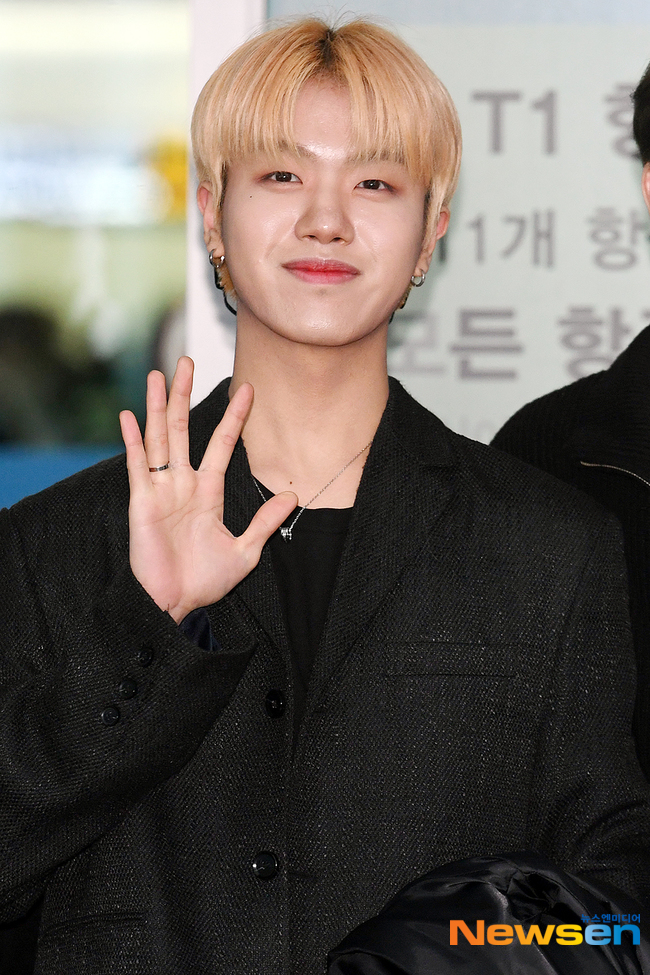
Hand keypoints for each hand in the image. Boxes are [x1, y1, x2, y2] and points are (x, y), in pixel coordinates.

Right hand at [119, 357, 296, 622]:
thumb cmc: (205, 581)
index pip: (222, 444)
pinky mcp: (143, 503)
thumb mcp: (245, 550)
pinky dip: (134, 441)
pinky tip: (130, 416)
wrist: (175, 605)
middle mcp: (183, 484)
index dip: (233, 417)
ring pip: (160, 438)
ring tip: (160, 374)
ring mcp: (161, 491)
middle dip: (184, 395)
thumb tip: (291, 496)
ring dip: (158, 406)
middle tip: (188, 359)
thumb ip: (265, 521)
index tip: (248, 390)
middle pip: (183, 429)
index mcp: (207, 492)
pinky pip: (138, 466)